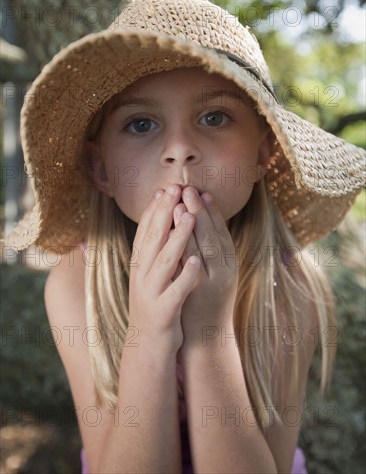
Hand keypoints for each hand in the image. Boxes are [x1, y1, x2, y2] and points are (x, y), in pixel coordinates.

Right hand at [128, 185, 200, 354]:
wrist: (148, 344)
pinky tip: (196, 261)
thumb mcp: (150, 274)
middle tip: (175, 189)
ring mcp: (151, 292)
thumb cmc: (155, 302)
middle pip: (153, 238)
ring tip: (190, 217)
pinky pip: (176, 290)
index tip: (164, 188)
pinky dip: (185, 276)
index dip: (155, 209)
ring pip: (164, 261)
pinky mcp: (164, 310)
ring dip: (177, 238)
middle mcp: (142, 275)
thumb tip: (158, 222)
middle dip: (165, 213)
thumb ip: (154, 250)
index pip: (146, 230)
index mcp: (140, 264)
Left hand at [176, 187, 238, 346]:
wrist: (208, 336)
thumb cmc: (208, 300)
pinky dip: (184, 251)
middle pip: (212, 236)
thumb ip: (209, 251)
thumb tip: (201, 225)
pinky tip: (175, 237)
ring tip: (181, 205)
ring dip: (192, 227)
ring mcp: (210, 283)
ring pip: (203, 250)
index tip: (204, 192)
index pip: (221, 231)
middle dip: (201, 211)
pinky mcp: (197, 295)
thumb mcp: (213, 273)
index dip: (213, 211)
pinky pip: (189, 269)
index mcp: (229, 263)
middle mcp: (224, 271)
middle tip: (190, 189)